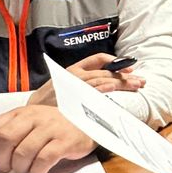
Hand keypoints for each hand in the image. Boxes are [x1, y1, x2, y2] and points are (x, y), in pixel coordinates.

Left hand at [0, 105, 95, 172]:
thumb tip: (1, 168)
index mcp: (22, 113)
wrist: (89, 123)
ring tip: (27, 169)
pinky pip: (44, 159)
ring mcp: (51, 128)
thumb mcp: (32, 127)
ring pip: (23, 152)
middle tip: (9, 167)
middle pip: (5, 139)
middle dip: (2, 159)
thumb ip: (14, 142)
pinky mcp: (66, 141)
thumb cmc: (55, 129)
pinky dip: (37, 170)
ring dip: (21, 167)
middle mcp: (35, 117)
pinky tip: (40, 171)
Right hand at [27, 53, 145, 105]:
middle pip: (105, 71)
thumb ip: (82, 85)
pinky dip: (103, 88)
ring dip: (121, 82)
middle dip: (125, 75)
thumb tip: (104, 88)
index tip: (129, 68)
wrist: (30, 113)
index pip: (98, 59)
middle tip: (141, 81)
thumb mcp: (64, 88)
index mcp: (74, 69)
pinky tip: (114, 89)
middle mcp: (75, 74)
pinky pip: (90, 90)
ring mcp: (74, 85)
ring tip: (136, 85)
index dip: (115, 62)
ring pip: (102, 79)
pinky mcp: (72, 96)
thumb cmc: (48, 103)